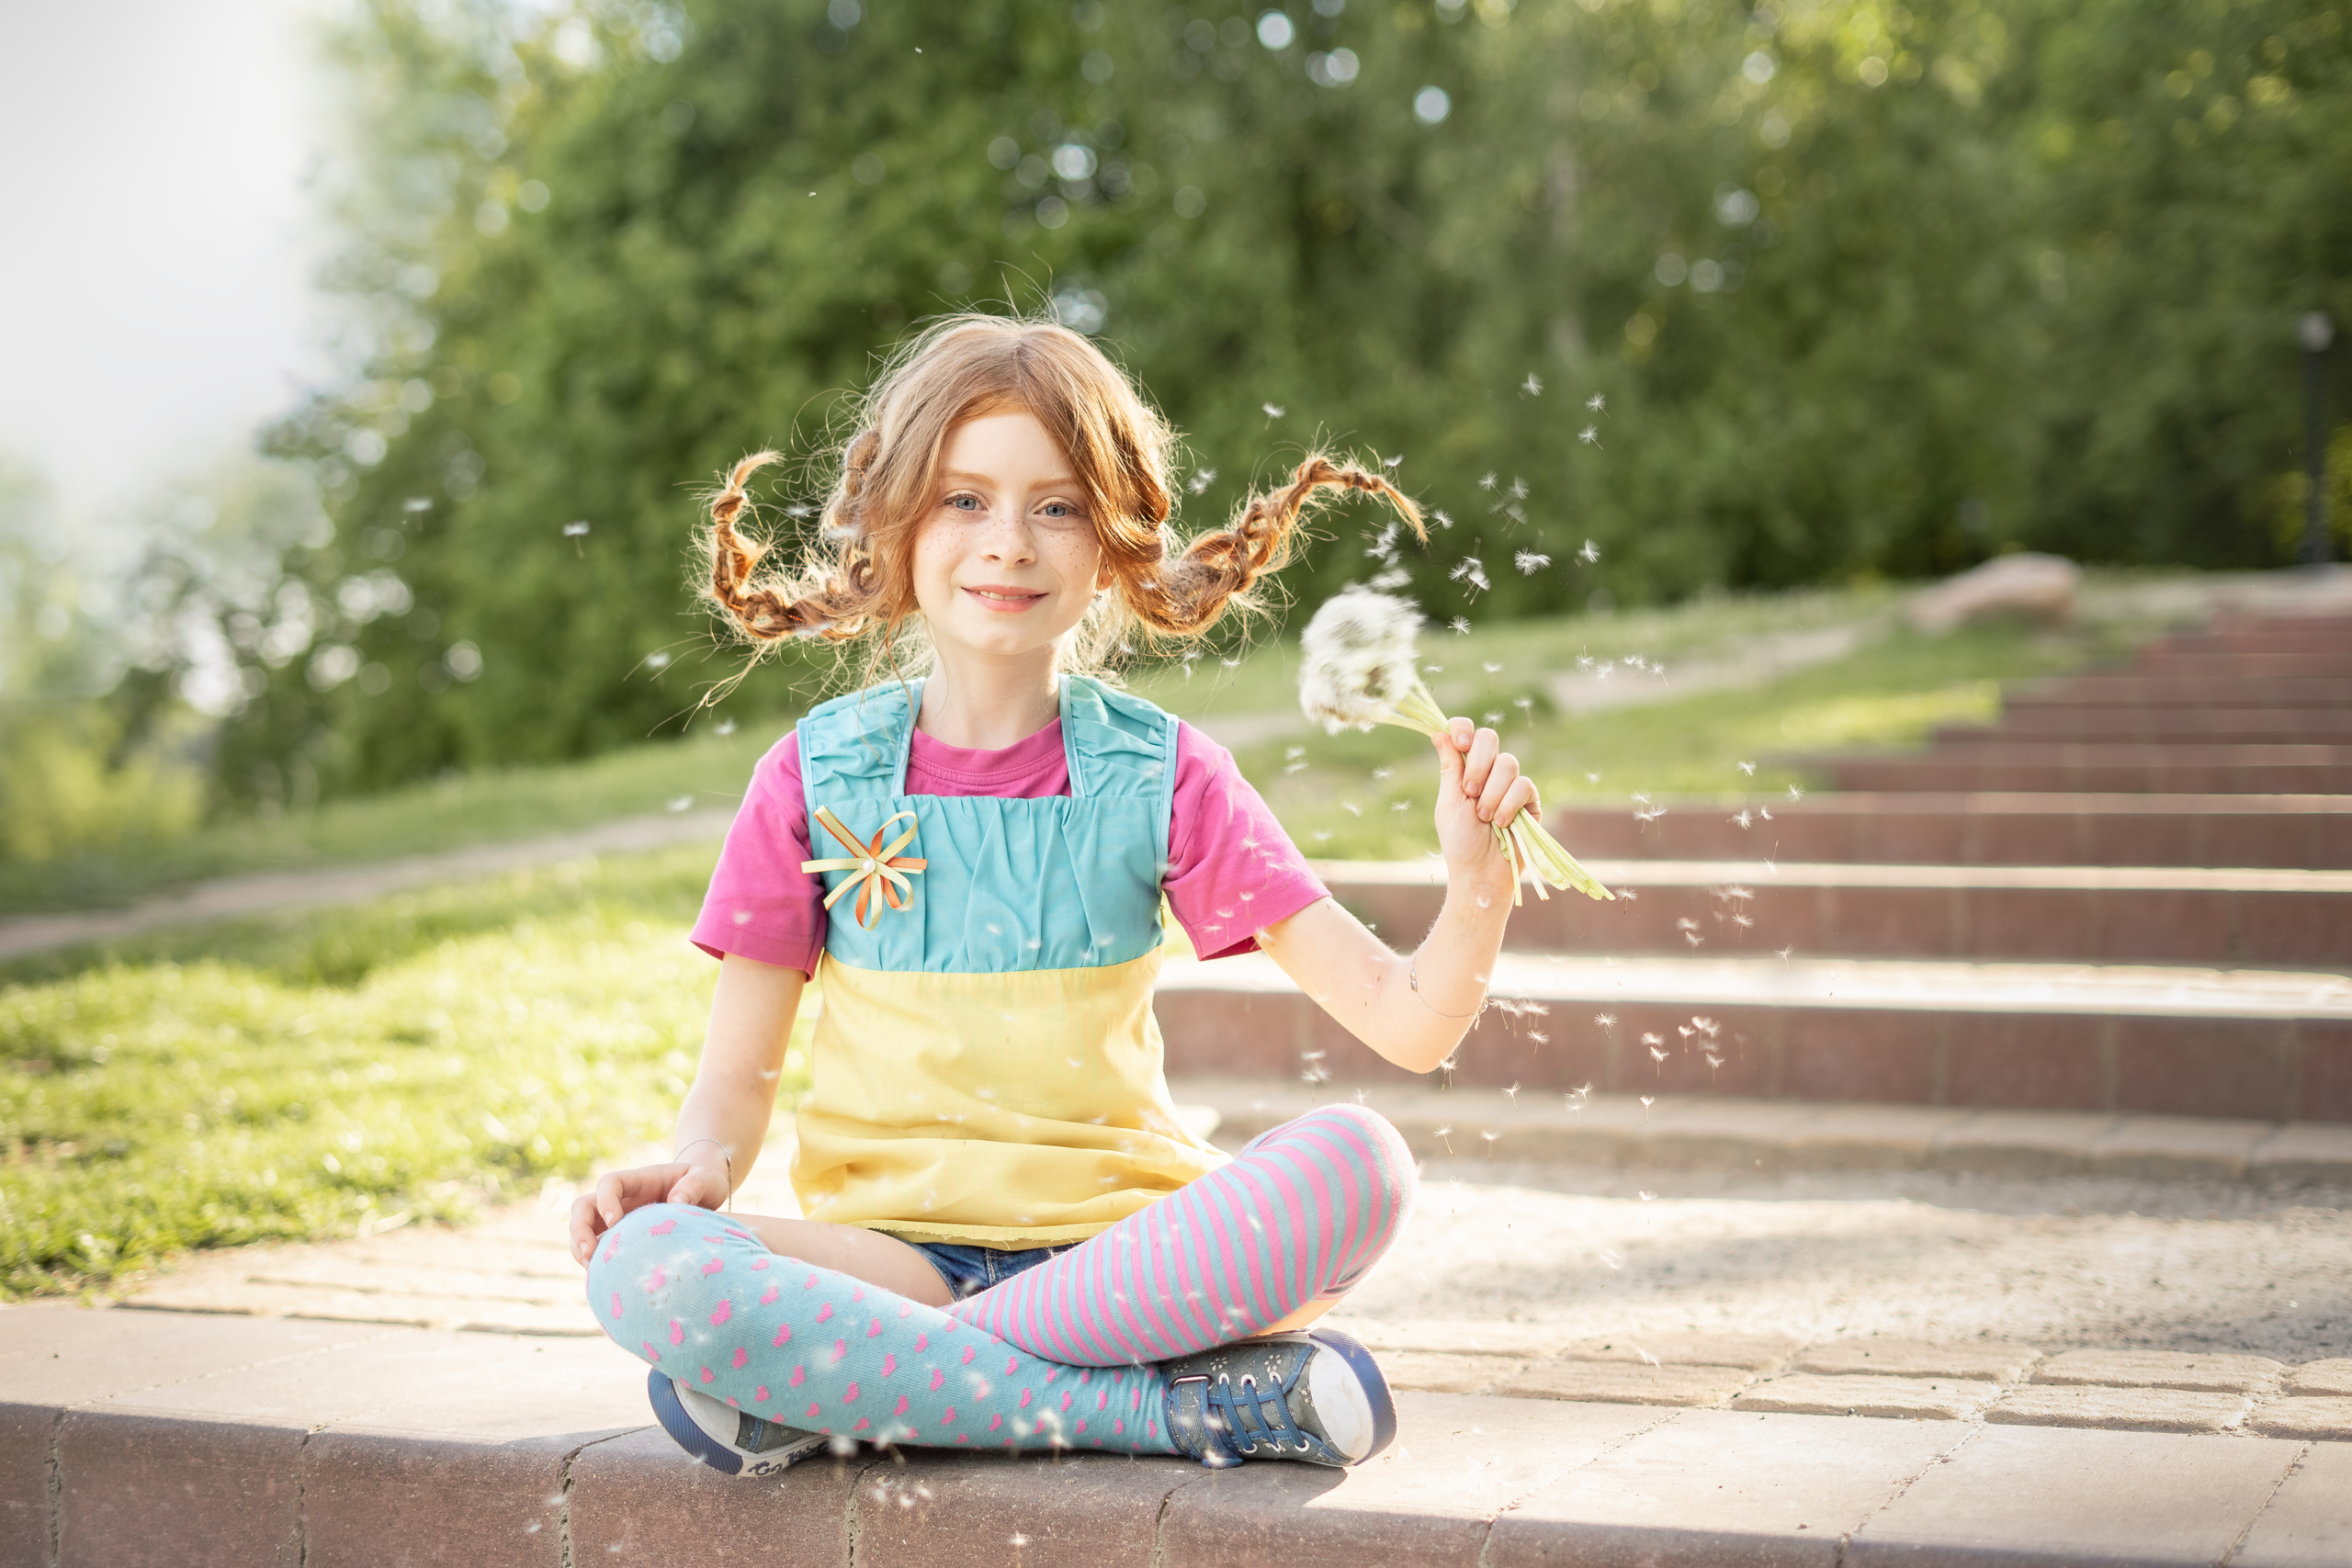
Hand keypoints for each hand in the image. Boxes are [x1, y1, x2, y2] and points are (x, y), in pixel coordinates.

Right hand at [567, 1157, 730, 1265]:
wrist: (705, 1193)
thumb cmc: (704, 1182)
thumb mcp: (707, 1178)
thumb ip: (695, 1186)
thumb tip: (676, 1201)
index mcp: (640, 1180)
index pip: (610, 1183)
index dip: (606, 1200)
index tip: (615, 1221)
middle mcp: (622, 1199)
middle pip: (583, 1206)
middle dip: (579, 1229)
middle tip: (589, 1254)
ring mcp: (619, 1218)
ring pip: (584, 1229)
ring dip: (580, 1249)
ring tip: (593, 1272)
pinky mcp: (623, 1239)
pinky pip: (599, 1250)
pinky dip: (596, 1264)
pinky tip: (605, 1280)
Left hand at [1431, 716, 1540, 891]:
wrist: (1480, 872)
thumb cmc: (1460, 841)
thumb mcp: (1449, 802)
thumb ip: (1449, 767)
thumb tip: (1438, 731)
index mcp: (1465, 769)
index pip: (1467, 733)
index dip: (1463, 729)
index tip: (1460, 742)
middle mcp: (1489, 772)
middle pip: (1489, 738)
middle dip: (1478, 763)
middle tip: (1469, 791)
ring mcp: (1510, 784)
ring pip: (1508, 763)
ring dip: (1492, 793)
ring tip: (1484, 818)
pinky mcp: (1530, 800)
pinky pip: (1524, 785)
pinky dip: (1509, 804)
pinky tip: (1502, 824)